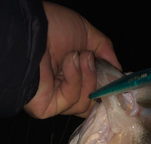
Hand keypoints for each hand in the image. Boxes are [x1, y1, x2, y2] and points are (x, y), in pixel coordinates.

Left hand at [24, 2, 120, 118]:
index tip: (116, 80)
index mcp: (72, 75)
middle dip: (98, 84)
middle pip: (92, 102)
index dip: (105, 88)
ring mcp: (55, 101)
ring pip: (85, 103)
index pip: (93, 93)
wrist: (31, 30)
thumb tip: (119, 72)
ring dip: (87, 77)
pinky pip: (72, 101)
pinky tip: (68, 62)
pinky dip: (74, 80)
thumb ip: (105, 52)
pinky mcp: (47, 109)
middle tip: (93, 62)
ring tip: (77, 56)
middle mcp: (63, 90)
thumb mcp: (87, 34)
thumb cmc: (53, 27)